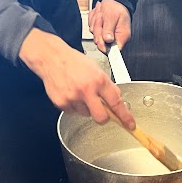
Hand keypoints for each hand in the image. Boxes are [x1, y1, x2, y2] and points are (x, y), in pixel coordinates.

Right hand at [19, 28, 134, 126]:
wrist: (52, 58)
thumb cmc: (74, 62)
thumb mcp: (97, 69)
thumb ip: (107, 86)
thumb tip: (116, 100)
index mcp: (99, 80)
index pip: (116, 103)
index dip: (125, 116)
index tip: (130, 124)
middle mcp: (86, 90)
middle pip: (101, 118)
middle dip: (103, 118)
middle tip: (102, 112)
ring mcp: (73, 98)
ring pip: (86, 114)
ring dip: (86, 108)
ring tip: (80, 93)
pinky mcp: (61, 103)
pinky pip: (73, 112)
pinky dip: (74, 106)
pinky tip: (71, 93)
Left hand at [89, 0, 130, 53]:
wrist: (113, 1)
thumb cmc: (116, 7)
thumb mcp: (112, 16)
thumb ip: (109, 29)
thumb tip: (107, 40)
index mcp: (122, 37)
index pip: (113, 50)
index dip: (104, 45)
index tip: (102, 37)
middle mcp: (115, 38)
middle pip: (101, 43)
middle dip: (98, 29)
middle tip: (101, 18)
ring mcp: (106, 36)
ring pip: (95, 35)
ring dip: (95, 23)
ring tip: (101, 14)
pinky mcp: (100, 32)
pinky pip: (92, 30)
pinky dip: (93, 21)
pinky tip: (99, 15)